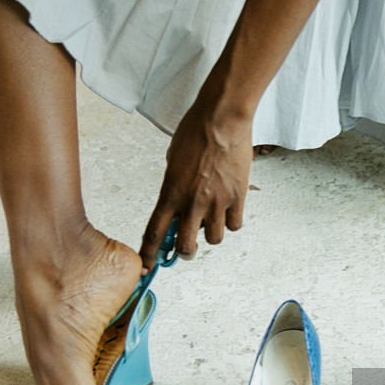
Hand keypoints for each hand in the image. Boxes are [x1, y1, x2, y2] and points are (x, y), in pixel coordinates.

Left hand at [140, 102, 252, 269]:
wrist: (222, 119)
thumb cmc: (195, 131)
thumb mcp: (173, 159)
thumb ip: (175, 184)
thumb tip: (180, 199)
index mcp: (170, 192)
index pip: (154, 232)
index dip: (149, 254)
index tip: (147, 266)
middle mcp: (192, 202)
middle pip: (185, 246)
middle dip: (185, 251)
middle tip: (187, 246)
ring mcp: (216, 202)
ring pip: (213, 240)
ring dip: (210, 235)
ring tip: (212, 220)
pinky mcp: (237, 198)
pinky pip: (234, 225)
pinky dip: (231, 222)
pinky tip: (229, 210)